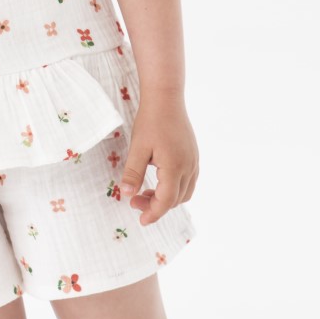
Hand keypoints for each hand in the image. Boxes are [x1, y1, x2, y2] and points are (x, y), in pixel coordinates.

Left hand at [117, 94, 198, 225]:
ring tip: (145, 193)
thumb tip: (125, 195)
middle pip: (175, 199)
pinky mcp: (194, 156)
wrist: (166, 98)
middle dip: (156, 206)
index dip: (153, 213)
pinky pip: (188, 182)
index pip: (166, 201)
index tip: (140, 220)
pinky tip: (159, 182)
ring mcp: (194, 162)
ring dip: (166, 199)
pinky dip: (175, 189)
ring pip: (184, 193)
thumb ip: (133, 173)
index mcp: (174, 168)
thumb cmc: (150, 121)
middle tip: (134, 201)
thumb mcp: (137, 148)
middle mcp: (189, 167)